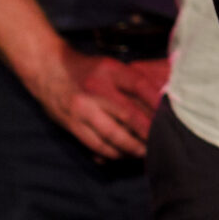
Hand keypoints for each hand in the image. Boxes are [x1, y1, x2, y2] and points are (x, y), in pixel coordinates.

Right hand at [26, 42, 161, 159]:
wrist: (48, 69)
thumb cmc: (87, 68)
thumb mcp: (110, 65)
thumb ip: (131, 80)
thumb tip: (159, 96)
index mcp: (110, 71)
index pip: (139, 85)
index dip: (156, 101)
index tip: (170, 113)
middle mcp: (96, 90)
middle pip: (128, 114)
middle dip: (147, 130)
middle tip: (161, 140)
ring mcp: (83, 109)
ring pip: (112, 134)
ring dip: (131, 146)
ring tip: (144, 152)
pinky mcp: (72, 124)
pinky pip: (94, 144)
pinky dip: (111, 152)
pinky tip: (122, 154)